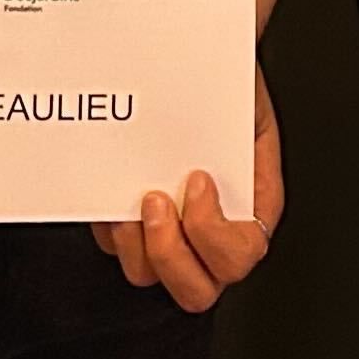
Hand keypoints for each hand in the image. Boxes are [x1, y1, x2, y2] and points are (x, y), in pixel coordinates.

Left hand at [97, 65, 282, 311]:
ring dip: (134, 245)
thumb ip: (248, 110)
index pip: (242, 252)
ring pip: (149, 276)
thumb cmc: (216, 84)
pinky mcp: (130, 227)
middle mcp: (210, 233)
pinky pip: (114, 247)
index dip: (215, 232)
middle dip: (171, 254)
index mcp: (251, 207)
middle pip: (198, 289)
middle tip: (154, 202)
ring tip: (127, 203)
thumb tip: (240, 82)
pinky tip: (109, 191)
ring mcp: (168, 234)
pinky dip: (107, 226)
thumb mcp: (243, 94)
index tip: (197, 180)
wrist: (179, 68)